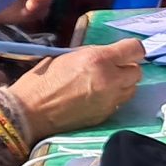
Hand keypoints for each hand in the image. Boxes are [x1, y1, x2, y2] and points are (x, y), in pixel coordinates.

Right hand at [6, 40, 144, 134]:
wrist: (29, 113)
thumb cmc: (42, 80)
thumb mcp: (67, 56)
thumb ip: (92, 54)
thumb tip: (107, 55)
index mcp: (98, 59)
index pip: (135, 49)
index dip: (131, 50)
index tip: (124, 51)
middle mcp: (110, 79)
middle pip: (137, 71)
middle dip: (127, 67)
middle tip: (113, 67)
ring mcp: (109, 100)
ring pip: (132, 89)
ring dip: (123, 84)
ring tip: (106, 83)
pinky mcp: (105, 116)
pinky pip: (119, 103)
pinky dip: (114, 98)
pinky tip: (98, 97)